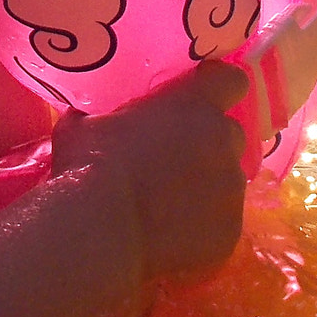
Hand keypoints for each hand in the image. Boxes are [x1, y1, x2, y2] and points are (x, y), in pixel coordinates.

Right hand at [49, 60, 248, 283]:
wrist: (99, 233)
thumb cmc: (89, 166)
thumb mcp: (85, 124)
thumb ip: (106, 115)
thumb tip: (90, 119)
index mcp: (194, 105)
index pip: (231, 80)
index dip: (217, 88)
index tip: (199, 98)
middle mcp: (223, 141)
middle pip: (230, 133)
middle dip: (209, 143)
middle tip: (173, 160)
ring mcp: (230, 189)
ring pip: (227, 181)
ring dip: (205, 186)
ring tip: (167, 206)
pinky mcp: (230, 232)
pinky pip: (221, 223)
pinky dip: (202, 227)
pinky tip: (170, 237)